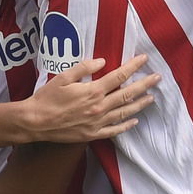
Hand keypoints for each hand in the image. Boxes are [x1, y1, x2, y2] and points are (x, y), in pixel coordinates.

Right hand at [27, 54, 159, 141]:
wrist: (35, 122)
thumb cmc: (47, 98)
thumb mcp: (63, 77)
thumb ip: (84, 68)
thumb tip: (102, 62)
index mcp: (93, 91)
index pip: (119, 76)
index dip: (133, 67)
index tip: (144, 59)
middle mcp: (99, 107)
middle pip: (127, 94)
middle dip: (144, 85)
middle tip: (157, 78)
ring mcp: (97, 122)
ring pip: (124, 112)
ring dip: (140, 104)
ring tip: (152, 98)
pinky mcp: (92, 134)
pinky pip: (113, 130)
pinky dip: (126, 125)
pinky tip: (134, 121)